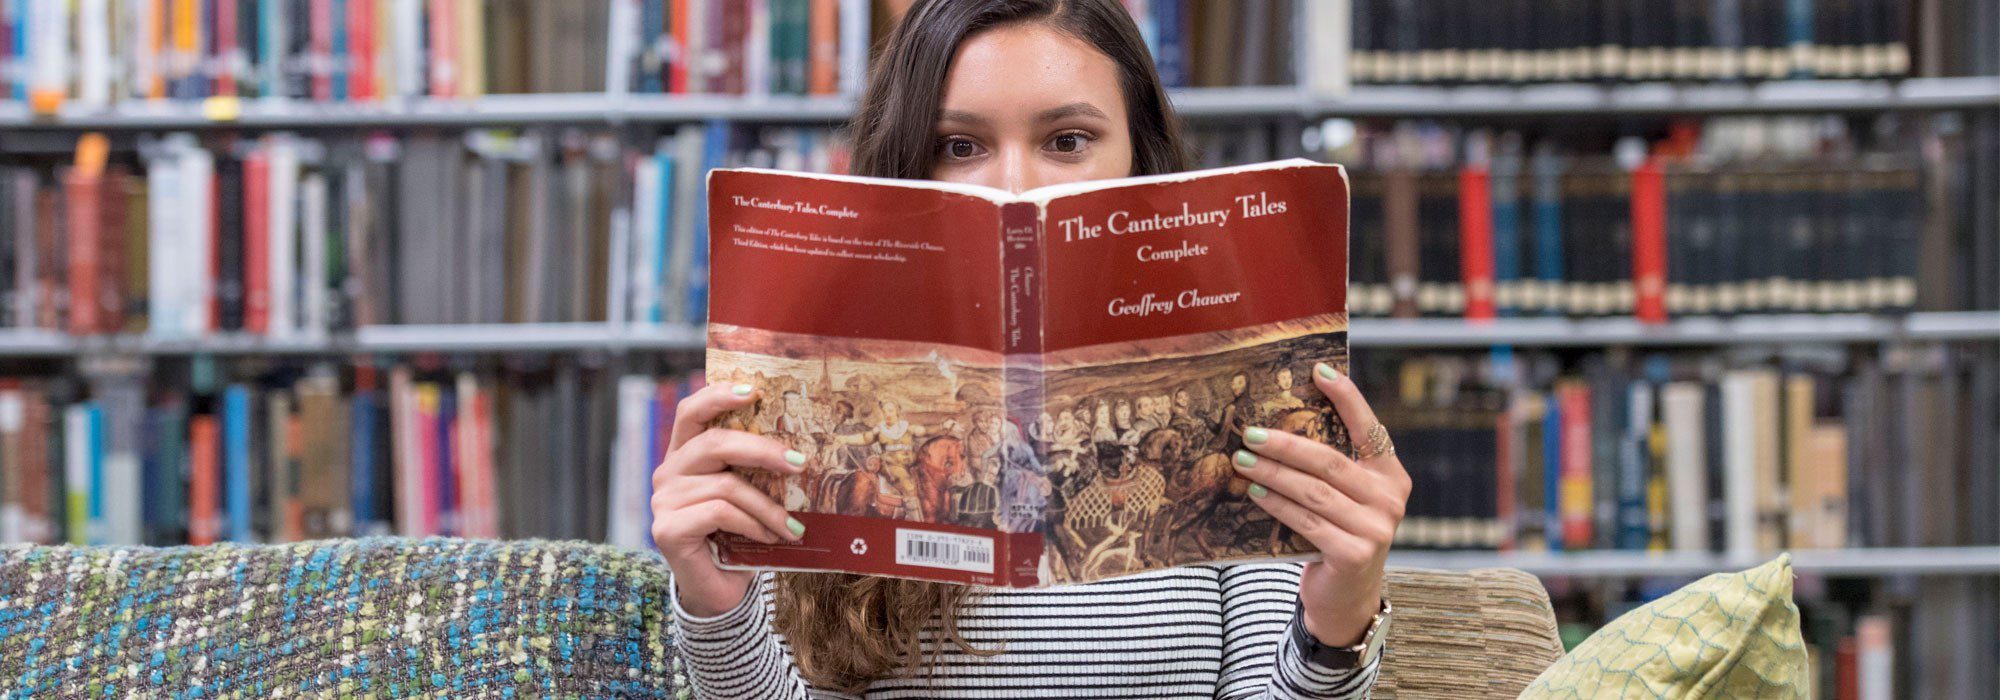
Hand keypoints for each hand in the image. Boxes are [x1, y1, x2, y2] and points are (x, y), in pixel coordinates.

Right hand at [652, 382, 807, 617]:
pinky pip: (720, 512)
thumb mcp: (747, 495)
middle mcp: (668, 472)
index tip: (754, 390)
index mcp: (685, 455)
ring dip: (767, 506)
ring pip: (725, 484)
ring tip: (791, 526)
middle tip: (800, 464)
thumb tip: (797, 448)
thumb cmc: (737, 538)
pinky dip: (753, 524)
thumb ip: (753, 469)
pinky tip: (769, 538)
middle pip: (714, 442)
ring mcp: (663, 501)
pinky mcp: (667, 528)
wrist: (718, 592)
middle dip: (762, 450)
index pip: (692, 411)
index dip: (719, 395)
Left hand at [1232, 362, 1409, 646]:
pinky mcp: (1354, 553)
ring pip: (1313, 491)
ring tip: (1241, 461)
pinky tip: (1255, 493)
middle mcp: (1390, 498)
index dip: (1345, 397)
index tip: (1318, 370)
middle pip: (1329, 461)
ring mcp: (1376, 529)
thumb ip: (1331, 465)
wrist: (1347, 598)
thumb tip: (1281, 421)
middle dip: (1285, 444)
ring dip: (1272, 474)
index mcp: (1391, 475)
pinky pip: (1305, 521)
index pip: (1369, 428)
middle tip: (1249, 432)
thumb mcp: (1345, 497)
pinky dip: (1277, 505)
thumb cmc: (1339, 534)